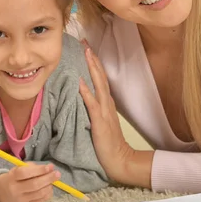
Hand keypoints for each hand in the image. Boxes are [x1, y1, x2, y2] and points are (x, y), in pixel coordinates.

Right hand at [0, 163, 59, 201]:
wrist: (5, 192)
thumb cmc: (16, 177)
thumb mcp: (20, 168)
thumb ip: (33, 167)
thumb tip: (50, 168)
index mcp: (12, 177)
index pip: (25, 173)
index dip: (39, 170)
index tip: (50, 167)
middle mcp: (15, 190)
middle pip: (34, 185)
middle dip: (48, 178)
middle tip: (57, 173)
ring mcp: (21, 200)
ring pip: (39, 193)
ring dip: (49, 186)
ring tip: (53, 181)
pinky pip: (41, 200)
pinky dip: (48, 193)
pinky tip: (49, 188)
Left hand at [78, 43, 133, 182]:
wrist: (119, 159)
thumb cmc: (108, 143)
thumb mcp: (101, 122)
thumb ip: (94, 109)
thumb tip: (83, 97)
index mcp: (107, 102)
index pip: (100, 78)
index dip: (94, 62)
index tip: (87, 48)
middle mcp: (107, 103)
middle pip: (100, 75)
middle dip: (92, 58)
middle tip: (85, 42)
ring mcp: (104, 110)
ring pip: (98, 84)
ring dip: (92, 67)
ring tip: (86, 52)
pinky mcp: (100, 121)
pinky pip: (92, 103)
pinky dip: (86, 91)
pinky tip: (80, 81)